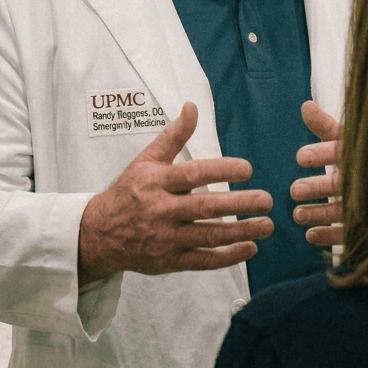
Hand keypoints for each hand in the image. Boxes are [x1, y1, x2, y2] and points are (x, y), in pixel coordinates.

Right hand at [78, 102, 273, 283]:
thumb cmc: (129, 191)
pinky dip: (228, 257)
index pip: (193, 174)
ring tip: (267, 225)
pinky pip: (203, 261)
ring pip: (209, 236)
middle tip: (267, 199)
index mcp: (157, 181)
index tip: (247, 168)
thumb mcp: (146, 160)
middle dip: (239, 204)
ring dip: (241, 232)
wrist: (99, 234)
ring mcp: (166, 238)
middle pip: (205, 207)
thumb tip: (192, 106)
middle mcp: (162, 210)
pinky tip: (250, 248)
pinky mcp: (170, 261)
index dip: (221, 171)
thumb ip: (173, 135)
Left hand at [290, 100, 341, 246]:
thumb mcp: (350, 140)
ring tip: (297, 214)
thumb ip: (326, 127)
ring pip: (347, 211)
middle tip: (294, 190)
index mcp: (366, 153)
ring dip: (320, 214)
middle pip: (344, 182)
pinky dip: (331, 235)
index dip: (323, 153)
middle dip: (318, 187)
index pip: (344, 150)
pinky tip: (310, 235)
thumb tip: (305, 105)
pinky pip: (353, 233)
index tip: (300, 157)